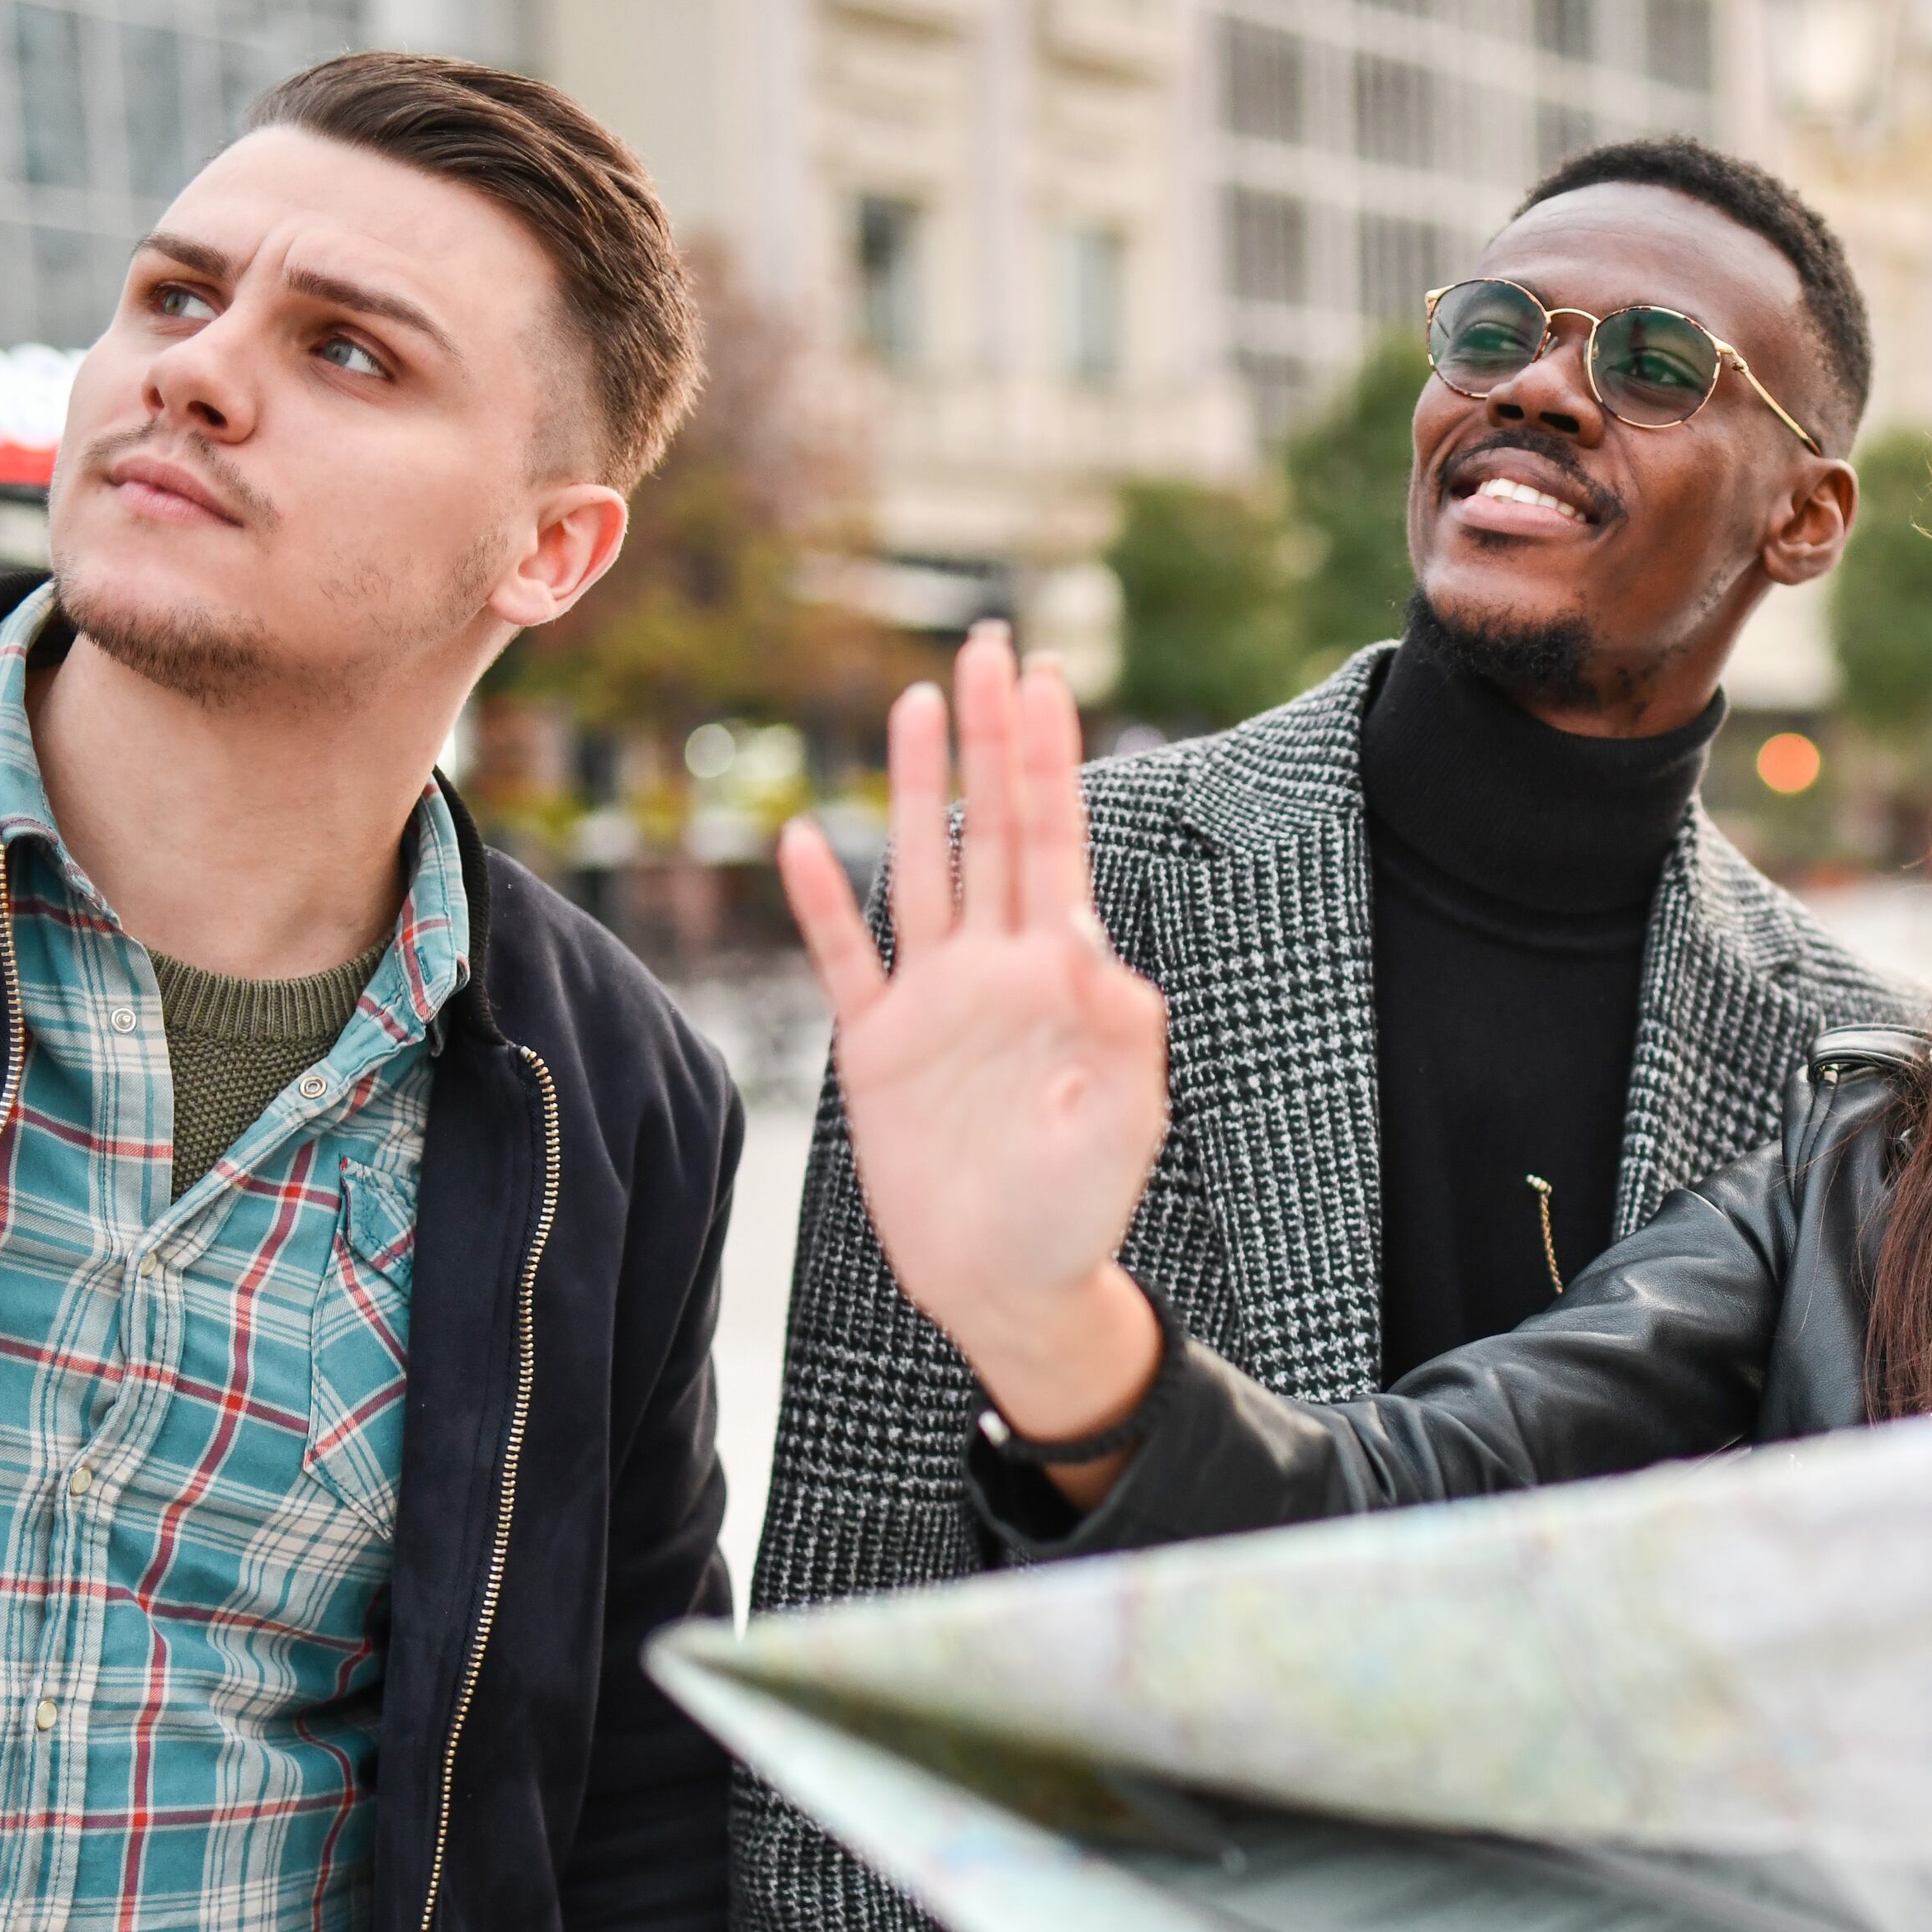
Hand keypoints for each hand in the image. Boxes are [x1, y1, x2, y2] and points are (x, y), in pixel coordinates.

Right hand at [782, 624, 1170, 1450]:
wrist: (1012, 1286)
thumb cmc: (1083, 1210)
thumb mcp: (1125, 1124)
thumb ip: (1120, 1037)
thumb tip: (1095, 948)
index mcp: (1062, 979)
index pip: (1054, 844)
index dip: (1048, 760)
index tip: (1045, 678)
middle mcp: (995, 971)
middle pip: (989, 827)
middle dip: (990, 738)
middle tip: (988, 645)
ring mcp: (933, 1003)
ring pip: (920, 870)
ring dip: (916, 786)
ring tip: (915, 702)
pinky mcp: (875, 1050)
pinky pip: (844, 959)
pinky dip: (824, 900)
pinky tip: (805, 835)